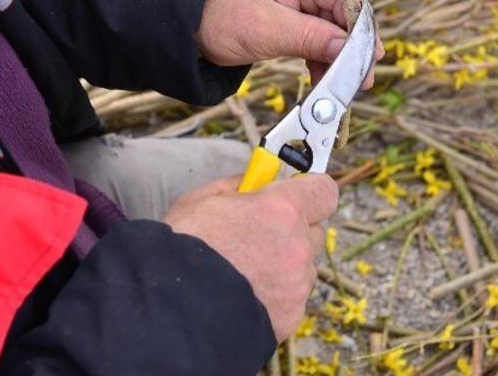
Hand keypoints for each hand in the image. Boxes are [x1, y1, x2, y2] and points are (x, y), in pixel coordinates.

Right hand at [162, 173, 337, 340]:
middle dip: (293, 228)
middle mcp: (298, 247)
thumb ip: (237, 185)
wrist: (173, 308)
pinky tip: (245, 292)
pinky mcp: (291, 317)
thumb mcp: (201, 199)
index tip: (295, 192)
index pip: (324, 190)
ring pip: (303, 266)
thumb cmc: (182, 248)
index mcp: (281, 210)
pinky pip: (292, 297)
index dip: (310, 190)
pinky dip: (276, 293)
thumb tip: (254, 181)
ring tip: (245, 269)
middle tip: (259, 232)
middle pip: (314, 230)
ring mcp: (297, 286)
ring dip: (285, 262)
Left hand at [195, 0, 384, 84]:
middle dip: (350, 48)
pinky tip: (323, 77)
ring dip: (337, 57)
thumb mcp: (267, 29)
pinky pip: (319, 33)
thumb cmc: (218, 15)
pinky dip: (322, 55)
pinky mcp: (294, 11)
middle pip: (344, 12)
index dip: (360, 33)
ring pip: (334, 26)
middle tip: (358, 83)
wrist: (183, 21)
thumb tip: (352, 53)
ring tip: (338, 88)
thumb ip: (313, 39)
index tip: (367, 65)